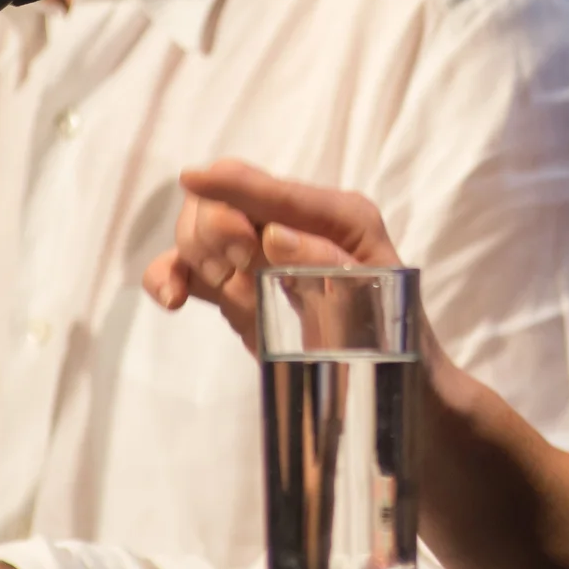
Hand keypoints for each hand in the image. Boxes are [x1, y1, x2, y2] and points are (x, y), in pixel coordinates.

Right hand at [142, 159, 405, 351]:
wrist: (399, 389)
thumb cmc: (396, 342)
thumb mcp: (375, 303)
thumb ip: (328, 268)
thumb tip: (275, 236)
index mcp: (339, 217)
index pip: (272, 187)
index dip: (231, 183)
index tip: (194, 179)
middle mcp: (295, 225)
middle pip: (223, 198)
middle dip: (217, 229)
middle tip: (241, 270)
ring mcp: (260, 255)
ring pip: (197, 228)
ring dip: (197, 255)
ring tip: (234, 293)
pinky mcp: (237, 287)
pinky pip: (187, 269)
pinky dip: (169, 276)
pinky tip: (172, 300)